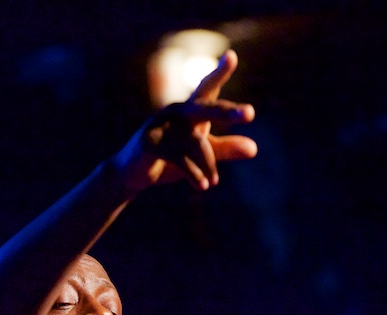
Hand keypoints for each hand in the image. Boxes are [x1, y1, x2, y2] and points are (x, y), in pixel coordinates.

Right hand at [111, 49, 256, 193]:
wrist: (131, 174)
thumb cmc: (168, 159)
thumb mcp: (199, 155)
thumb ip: (224, 150)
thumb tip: (254, 149)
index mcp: (189, 110)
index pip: (207, 88)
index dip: (220, 72)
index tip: (232, 56)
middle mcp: (175, 112)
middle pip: (204, 109)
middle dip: (226, 112)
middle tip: (249, 113)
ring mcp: (160, 125)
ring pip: (196, 143)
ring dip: (209, 165)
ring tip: (214, 182)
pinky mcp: (149, 142)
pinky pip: (180, 158)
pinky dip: (194, 174)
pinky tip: (203, 186)